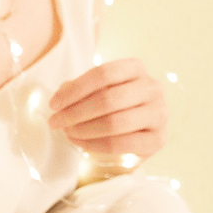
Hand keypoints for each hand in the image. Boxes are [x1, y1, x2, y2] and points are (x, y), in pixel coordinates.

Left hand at [47, 58, 167, 161]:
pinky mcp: (159, 139)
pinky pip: (122, 144)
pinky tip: (81, 144)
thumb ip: (78, 89)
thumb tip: (60, 97)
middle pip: (108, 99)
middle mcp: (152, 87)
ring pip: (114, 123)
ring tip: (67, 133)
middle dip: (75, 113)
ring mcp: (159, 113)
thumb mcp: (98, 89)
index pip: (102, 74)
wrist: (139, 129)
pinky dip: (96, 145)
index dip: (75, 90)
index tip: (53, 104)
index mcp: (136, 68)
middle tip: (55, 122)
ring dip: (84, 130)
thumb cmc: (115, 104)